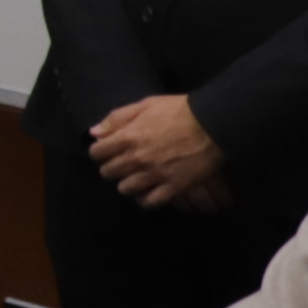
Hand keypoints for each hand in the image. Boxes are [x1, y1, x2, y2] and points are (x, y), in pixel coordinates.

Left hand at [85, 94, 228, 208]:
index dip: (100, 151)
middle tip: (122, 164)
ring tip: (136, 177)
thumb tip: (94, 132)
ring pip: (125, 189)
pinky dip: (146, 198)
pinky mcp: (172, 187)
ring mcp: (154, 175)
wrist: (213, 123)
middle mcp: (136, 159)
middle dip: (112, 167)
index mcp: (127, 137)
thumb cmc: (179, 110)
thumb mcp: (146, 105)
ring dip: (127, 183)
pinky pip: (149, 201)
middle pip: (108, 172)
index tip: (107, 151)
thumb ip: (117, 118)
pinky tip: (148, 191)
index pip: (97, 153)